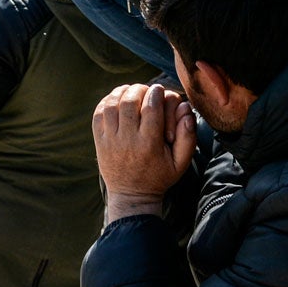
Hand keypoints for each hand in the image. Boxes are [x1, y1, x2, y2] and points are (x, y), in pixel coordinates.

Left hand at [94, 83, 195, 221]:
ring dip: (122, 92)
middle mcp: (128, 141)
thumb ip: (188, 136)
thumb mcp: (181, 163)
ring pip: (112, 105)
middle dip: (139, 90)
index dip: (156, 93)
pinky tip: (117, 100)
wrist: (132, 196)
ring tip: (131, 92)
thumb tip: (186, 109)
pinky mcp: (100, 142)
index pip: (151, 107)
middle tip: (146, 91)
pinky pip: (98, 114)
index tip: (159, 90)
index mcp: (149, 144)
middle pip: (130, 102)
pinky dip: (106, 101)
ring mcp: (110, 141)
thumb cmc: (160, 177)